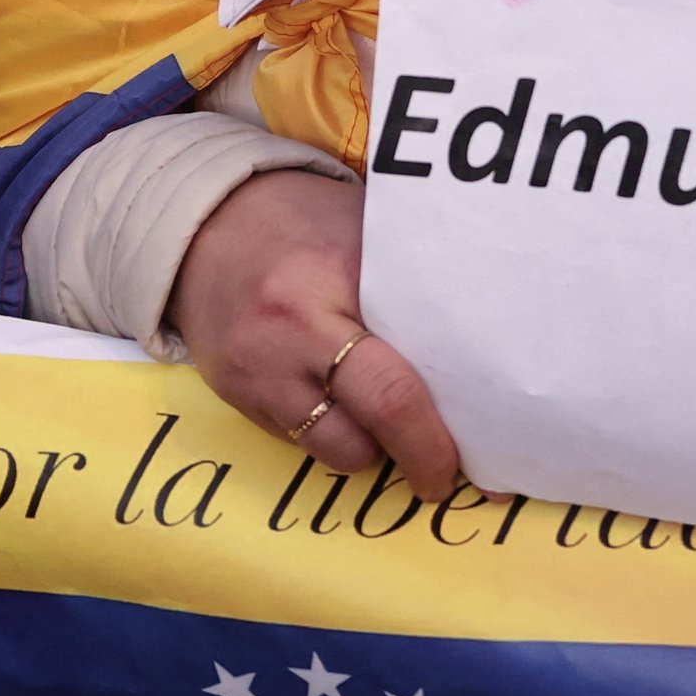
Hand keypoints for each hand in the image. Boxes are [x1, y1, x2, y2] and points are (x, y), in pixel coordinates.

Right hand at [167, 169, 460, 497]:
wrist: (205, 225)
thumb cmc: (302, 222)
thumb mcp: (362, 231)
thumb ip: (414, 277)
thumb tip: (489, 332)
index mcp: (331, 283)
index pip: (394, 383)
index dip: (433, 434)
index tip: (470, 456)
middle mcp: (290, 336)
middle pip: (369, 424)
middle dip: (416, 456)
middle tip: (442, 473)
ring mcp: (257, 373)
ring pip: (334, 448)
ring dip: (369, 446)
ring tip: (387, 422)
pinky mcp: (235, 396)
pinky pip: (297, 442)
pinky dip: (329, 433)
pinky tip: (343, 407)